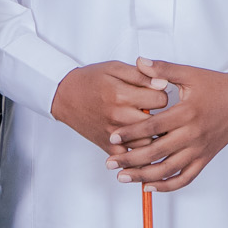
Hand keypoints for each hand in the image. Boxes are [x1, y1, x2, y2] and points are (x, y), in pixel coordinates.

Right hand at [52, 61, 166, 151]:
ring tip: (149, 127)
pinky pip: (130, 158)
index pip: (161, 100)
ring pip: (147, 144)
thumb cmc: (90, 80)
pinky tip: (142, 148)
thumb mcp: (115, 68)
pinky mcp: (107, 146)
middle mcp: (118, 116)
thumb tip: (163, 84)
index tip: (156, 94)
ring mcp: (113, 134)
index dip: (162, 95)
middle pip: (157, 124)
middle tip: (156, 112)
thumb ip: (141, 75)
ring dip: (152, 136)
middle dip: (161, 117)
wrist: (64, 96)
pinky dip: (139, 155)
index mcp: (121, 95)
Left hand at [107, 60, 227, 193]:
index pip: (153, 127)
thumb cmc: (216, 86)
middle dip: (130, 160)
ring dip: (144, 176)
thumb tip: (140, 61)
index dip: (131, 133)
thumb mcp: (189, 74)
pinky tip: (150, 187)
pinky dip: (167, 186)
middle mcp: (192, 134)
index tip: (113, 138)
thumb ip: (163, 70)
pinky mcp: (205, 158)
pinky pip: (185, 178)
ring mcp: (199, 149)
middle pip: (157, 153)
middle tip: (110, 163)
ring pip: (168, 169)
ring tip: (124, 177)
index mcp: (186, 113)